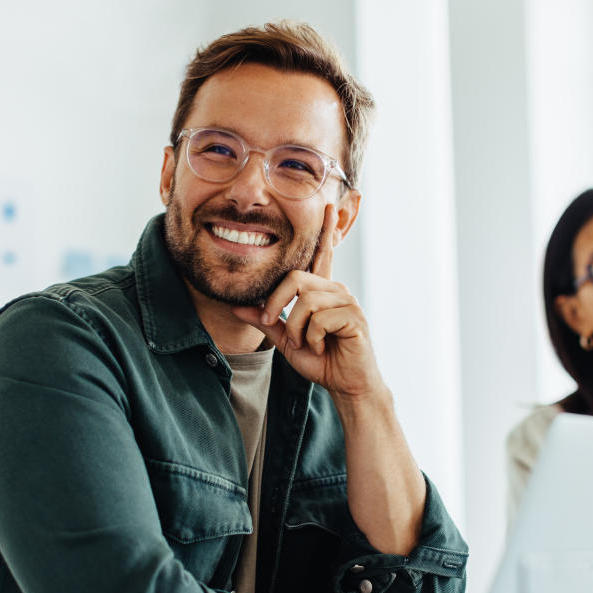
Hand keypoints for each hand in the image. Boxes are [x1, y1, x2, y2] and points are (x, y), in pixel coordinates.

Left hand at [230, 205, 383, 399]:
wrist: (347, 385)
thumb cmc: (322, 361)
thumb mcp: (287, 340)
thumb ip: (266, 321)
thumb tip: (237, 306)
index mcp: (322, 291)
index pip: (320, 255)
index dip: (324, 231)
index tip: (327, 206)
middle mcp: (336, 290)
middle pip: (296, 279)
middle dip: (277, 305)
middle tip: (274, 327)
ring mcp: (347, 302)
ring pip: (306, 301)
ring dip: (296, 329)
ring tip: (305, 345)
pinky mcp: (354, 317)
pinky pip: (319, 319)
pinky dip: (312, 338)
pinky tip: (322, 347)